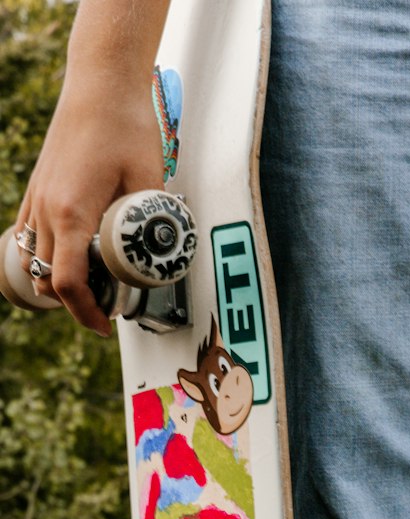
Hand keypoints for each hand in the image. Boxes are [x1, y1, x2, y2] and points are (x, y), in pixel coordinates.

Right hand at [14, 79, 163, 334]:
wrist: (100, 84)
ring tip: (90, 285)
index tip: (106, 324)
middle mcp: (46, 209)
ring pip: (32, 260)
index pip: (66, 282)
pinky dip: (44, 257)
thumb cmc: (126, 127)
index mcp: (72, 213)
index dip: (85, 312)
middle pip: (48, 279)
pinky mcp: (37, 189)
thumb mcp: (149, 182)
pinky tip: (70, 258)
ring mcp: (37, 198)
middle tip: (107, 306)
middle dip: (75, 302)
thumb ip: (151, 222)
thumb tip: (163, 254)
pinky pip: (28, 236)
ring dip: (56, 281)